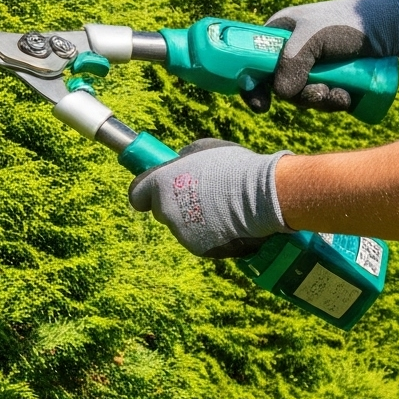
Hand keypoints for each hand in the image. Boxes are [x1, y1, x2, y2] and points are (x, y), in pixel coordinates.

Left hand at [128, 138, 288, 258]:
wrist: (262, 196)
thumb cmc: (235, 167)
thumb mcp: (205, 149)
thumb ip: (184, 158)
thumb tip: (178, 163)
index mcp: (161, 184)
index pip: (137, 195)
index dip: (146, 193)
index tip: (155, 191)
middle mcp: (165, 211)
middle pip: (162, 211)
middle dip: (175, 205)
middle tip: (201, 194)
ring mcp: (181, 233)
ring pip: (183, 227)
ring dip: (195, 219)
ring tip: (223, 206)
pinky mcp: (199, 249)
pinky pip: (201, 240)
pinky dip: (211, 233)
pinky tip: (230, 222)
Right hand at [241, 0, 398, 112]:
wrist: (390, 29)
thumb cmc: (348, 23)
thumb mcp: (314, 37)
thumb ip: (291, 63)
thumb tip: (280, 94)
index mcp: (279, 34)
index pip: (252, 63)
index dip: (252, 85)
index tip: (261, 105)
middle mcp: (292, 51)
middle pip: (280, 87)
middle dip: (301, 96)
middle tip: (321, 93)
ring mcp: (312, 67)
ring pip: (302, 97)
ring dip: (321, 101)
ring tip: (341, 93)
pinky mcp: (330, 79)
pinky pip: (321, 100)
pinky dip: (332, 103)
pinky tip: (347, 97)